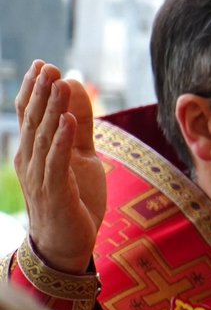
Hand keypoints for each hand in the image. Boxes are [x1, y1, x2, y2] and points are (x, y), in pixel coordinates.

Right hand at [13, 62, 106, 274]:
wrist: (67, 244)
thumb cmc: (74, 199)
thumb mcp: (82, 156)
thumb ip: (80, 126)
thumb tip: (76, 92)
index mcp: (34, 151)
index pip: (30, 116)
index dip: (34, 90)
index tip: (42, 65)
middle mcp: (31, 161)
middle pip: (34, 121)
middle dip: (41, 93)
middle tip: (47, 67)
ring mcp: (40, 176)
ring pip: (44, 137)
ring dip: (52, 110)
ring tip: (59, 84)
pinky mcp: (56, 192)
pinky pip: (57, 162)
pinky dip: (62, 140)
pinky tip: (67, 121)